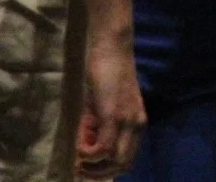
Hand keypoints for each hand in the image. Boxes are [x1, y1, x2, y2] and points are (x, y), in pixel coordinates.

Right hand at [75, 23, 145, 178]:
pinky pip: (104, 147)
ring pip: (115, 160)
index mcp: (137, 123)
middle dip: (100, 173)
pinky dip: (89, 153)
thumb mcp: (102, 105)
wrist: (111, 46)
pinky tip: (79, 146)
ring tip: (78, 158)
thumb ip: (97, 126)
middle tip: (80, 170)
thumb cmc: (105, 71)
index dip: (107, 170)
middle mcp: (137, 125)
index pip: (128, 159)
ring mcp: (127, 121)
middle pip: (124, 164)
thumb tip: (85, 149)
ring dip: (94, 166)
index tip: (88, 168)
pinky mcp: (114, 115)